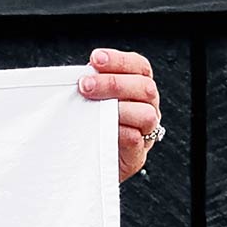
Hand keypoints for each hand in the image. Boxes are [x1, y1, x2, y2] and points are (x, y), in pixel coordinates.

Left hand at [77, 48, 161, 181]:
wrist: (91, 167)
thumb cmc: (92, 131)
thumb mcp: (92, 104)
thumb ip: (93, 89)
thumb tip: (78, 76)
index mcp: (138, 90)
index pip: (138, 67)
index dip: (118, 60)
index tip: (95, 59)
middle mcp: (148, 107)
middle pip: (143, 87)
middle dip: (113, 82)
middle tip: (85, 85)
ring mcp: (146, 131)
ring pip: (146, 113)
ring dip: (118, 107)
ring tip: (93, 107)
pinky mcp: (137, 155)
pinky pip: (136, 139)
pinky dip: (121, 132)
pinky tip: (103, 128)